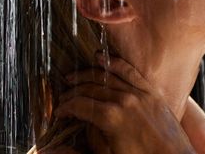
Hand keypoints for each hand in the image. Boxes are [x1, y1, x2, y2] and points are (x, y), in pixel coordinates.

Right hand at [58, 54, 195, 153]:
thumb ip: (80, 148)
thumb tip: (53, 148)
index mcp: (111, 118)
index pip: (79, 105)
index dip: (65, 108)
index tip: (59, 112)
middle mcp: (125, 101)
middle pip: (90, 89)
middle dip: (72, 93)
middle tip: (63, 97)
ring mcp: (140, 94)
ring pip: (107, 77)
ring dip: (87, 76)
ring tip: (74, 78)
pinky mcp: (152, 93)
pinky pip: (130, 72)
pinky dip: (114, 64)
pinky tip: (102, 59)